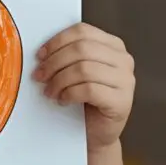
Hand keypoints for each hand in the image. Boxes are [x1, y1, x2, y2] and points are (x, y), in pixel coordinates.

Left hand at [33, 22, 134, 151]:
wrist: (95, 132)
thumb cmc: (83, 100)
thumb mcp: (76, 70)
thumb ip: (68, 55)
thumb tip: (42, 51)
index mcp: (113, 45)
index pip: (82, 31)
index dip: (57, 41)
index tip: (40, 55)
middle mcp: (123, 60)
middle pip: (81, 49)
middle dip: (54, 62)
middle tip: (39, 76)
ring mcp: (126, 81)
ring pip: (84, 69)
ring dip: (59, 80)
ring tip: (50, 91)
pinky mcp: (122, 101)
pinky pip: (89, 89)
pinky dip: (69, 94)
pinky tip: (63, 100)